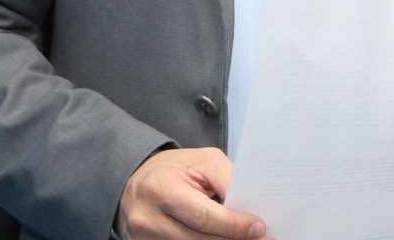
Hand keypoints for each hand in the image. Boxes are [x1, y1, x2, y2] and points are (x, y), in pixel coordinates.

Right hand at [118, 147, 268, 239]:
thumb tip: (251, 209)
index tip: (259, 227)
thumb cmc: (173, 169)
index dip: (234, 224)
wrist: (134, 181)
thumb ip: (226, 180)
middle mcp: (148, 217)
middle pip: (199, 239)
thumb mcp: (201, 161)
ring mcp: (144, 238)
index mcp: (161, 188)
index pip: (203, 214)